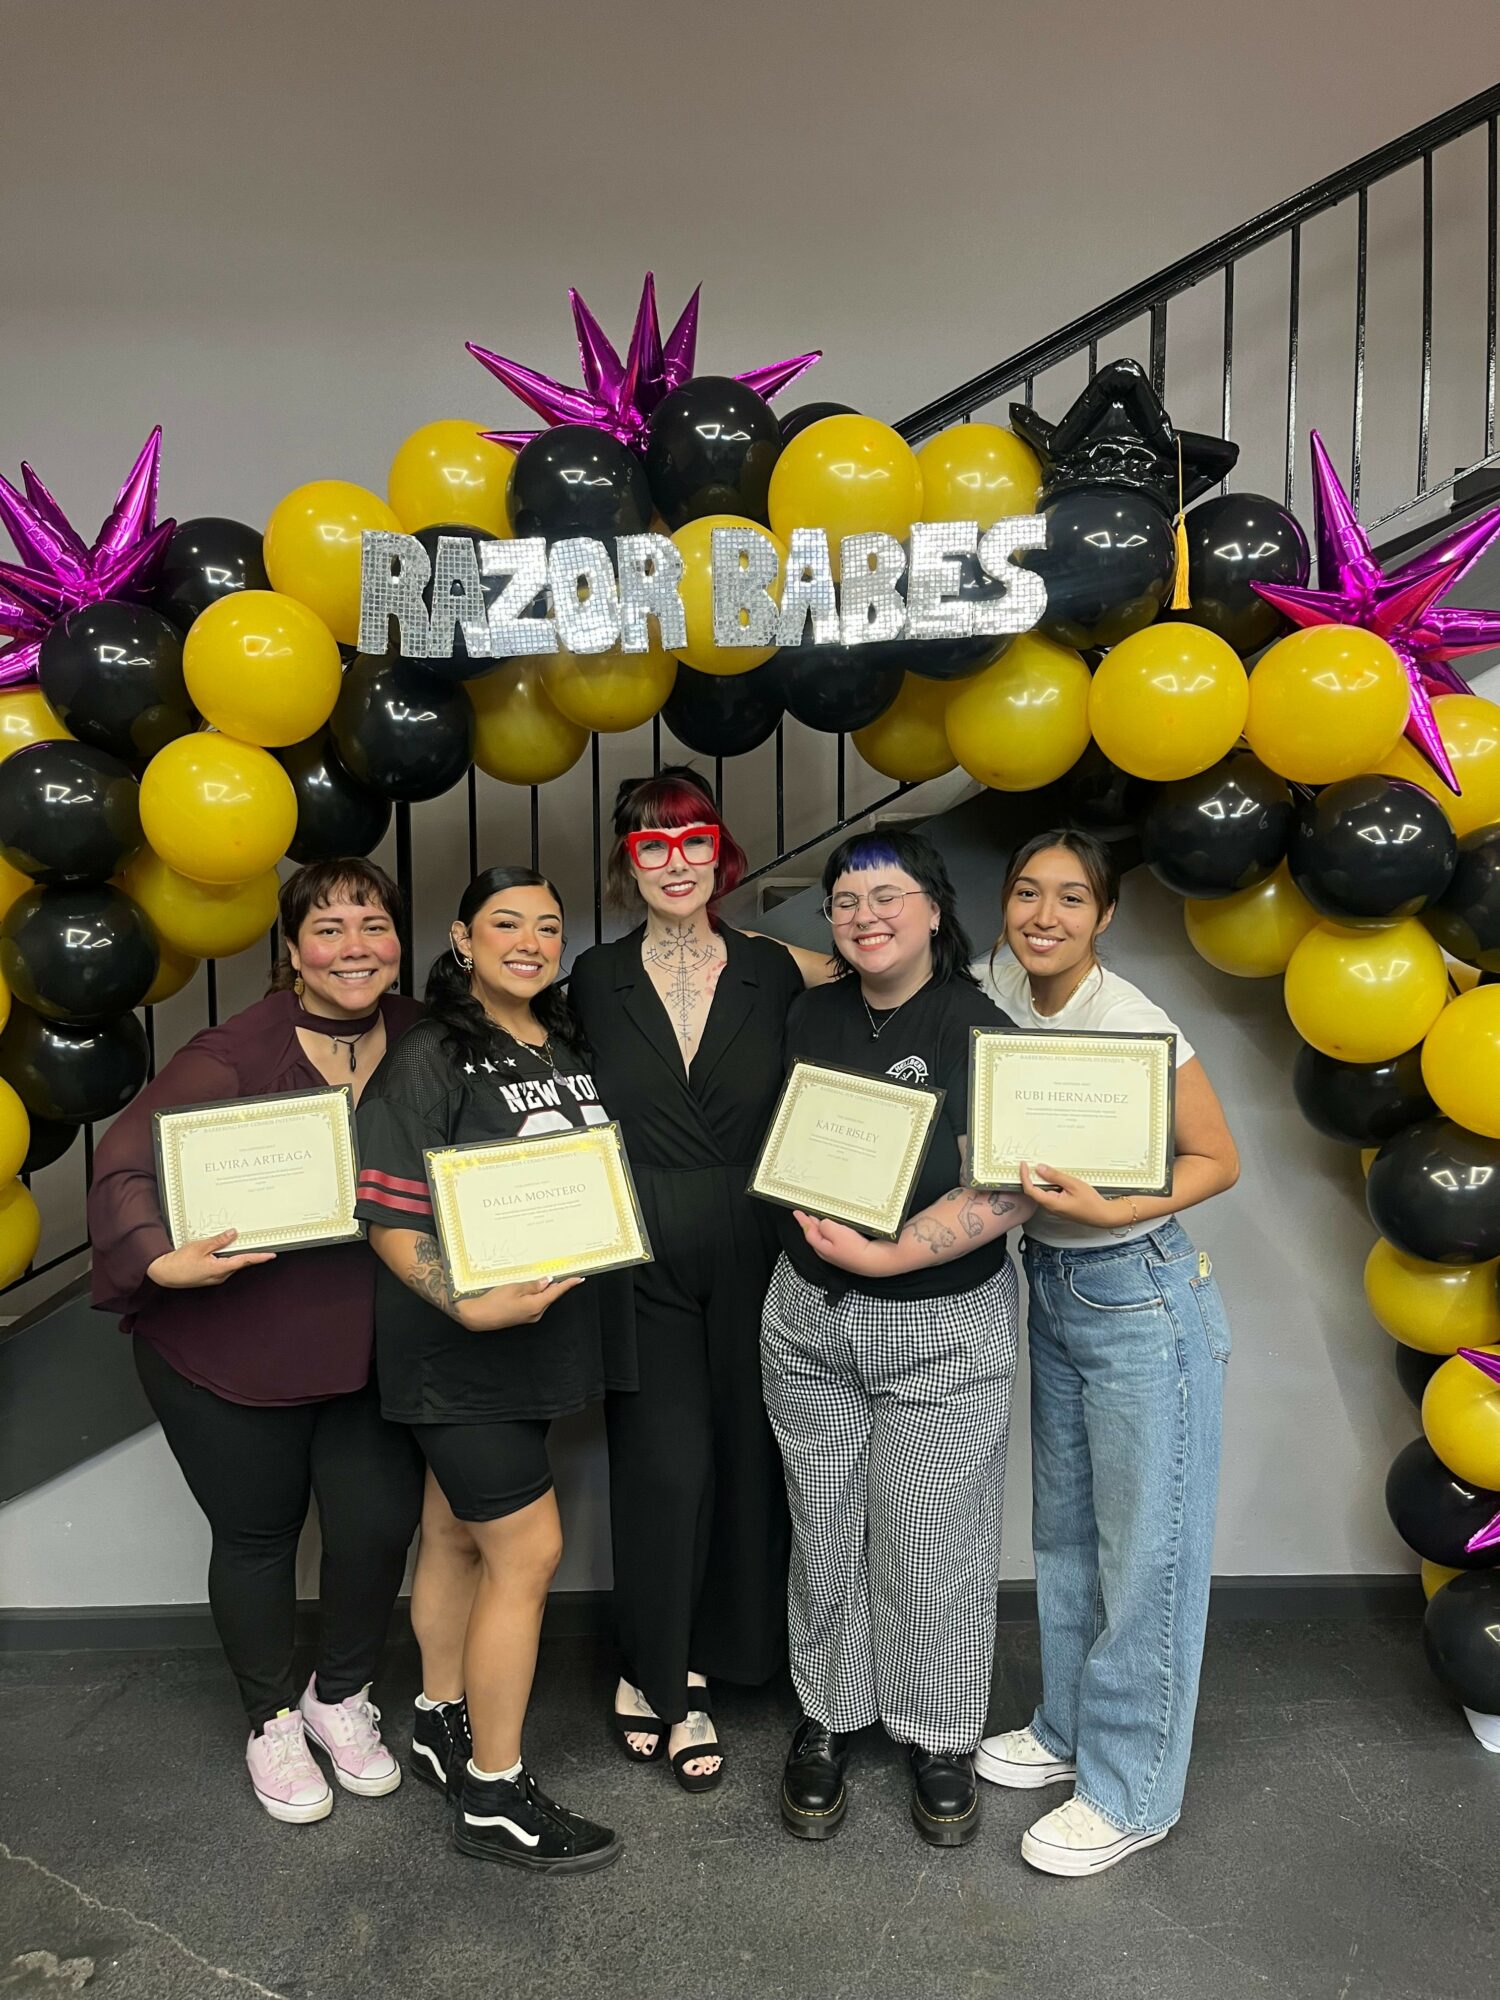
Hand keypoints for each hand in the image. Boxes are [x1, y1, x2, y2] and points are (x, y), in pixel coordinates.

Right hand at [146, 1229, 276, 1288]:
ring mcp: (215, 1278)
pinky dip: (225, 1258)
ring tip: (237, 1242)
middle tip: (257, 1241)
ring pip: (231, 1264)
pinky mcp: (209, 1277)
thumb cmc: (180, 1262)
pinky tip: (222, 1250)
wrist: (165, 1274)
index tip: (271, 1255)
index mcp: (220, 1268)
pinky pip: (222, 1266)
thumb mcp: (200, 1246)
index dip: (259, 1257)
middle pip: (239, 1262)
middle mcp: (220, 1276)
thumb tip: (233, 1234)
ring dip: (234, 1254)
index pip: (245, 1261)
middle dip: (247, 1252)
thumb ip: (219, 1241)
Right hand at [456, 1275, 584, 1330]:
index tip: (579, 1279)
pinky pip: (535, 1303)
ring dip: (543, 1289)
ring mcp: (530, 1316)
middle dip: (554, 1284)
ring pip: (542, 1299)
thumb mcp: (515, 1288)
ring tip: (540, 1276)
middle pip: (550, 1296)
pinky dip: (536, 1294)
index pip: (556, 1292)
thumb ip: (533, 1285)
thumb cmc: (494, 1302)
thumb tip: (548, 1281)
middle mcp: (536, 1313)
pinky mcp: (523, 1316)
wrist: (478, 1316)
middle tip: (559, 1270)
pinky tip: (530, 1286)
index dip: (568, 1285)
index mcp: (536, 1305)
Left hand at [793, 1211, 898, 1277]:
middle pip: (815, 1234)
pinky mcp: (848, 1251)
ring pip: (825, 1236)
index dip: (802, 1220)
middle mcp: (828, 1251)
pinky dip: (833, 1230)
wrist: (875, 1261)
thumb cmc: (856, 1250)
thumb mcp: (836, 1232)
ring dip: (822, 1226)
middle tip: (806, 1213)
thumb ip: (825, 1226)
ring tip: (819, 1216)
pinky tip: (837, 1226)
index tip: (797, 1212)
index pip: (808, 1231)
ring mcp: (838, 1252)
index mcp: (821, 1247)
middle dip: (810, 1223)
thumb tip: (822, 1223)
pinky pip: (836, 1238)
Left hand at [1020, 1162, 1127, 1230]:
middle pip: (1034, 1191)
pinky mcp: (1060, 1206)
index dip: (1024, 1176)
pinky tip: (1056, 1179)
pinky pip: (1050, 1194)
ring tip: (1045, 1169)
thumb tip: (1040, 1169)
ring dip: (1041, 1181)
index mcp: (1051, 1203)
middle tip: (1031, 1164)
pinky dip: (1049, 1185)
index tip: (1024, 1166)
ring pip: (1043, 1192)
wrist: (1103, 1215)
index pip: (1030, 1189)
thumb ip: (1055, 1176)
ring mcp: (1055, 1208)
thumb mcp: (1073, 1184)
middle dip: (1031, 1177)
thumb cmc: (1091, 1203)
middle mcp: (1051, 1207)